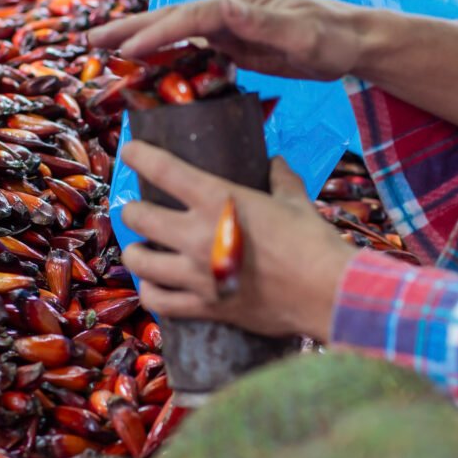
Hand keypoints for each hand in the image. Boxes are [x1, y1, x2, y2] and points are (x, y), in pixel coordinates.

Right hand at [88, 0, 369, 79]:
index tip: (126, 52)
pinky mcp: (232, 44)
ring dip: (138, 41)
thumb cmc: (332, 35)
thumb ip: (264, 21)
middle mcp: (227, 10)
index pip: (188, 18)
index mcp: (238, 4)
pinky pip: (189, 50)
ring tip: (103, 51)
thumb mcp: (302, 31)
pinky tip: (147, 68)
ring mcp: (227, 27)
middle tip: (90, 41)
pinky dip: (163, 56)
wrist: (352, 41)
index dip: (156, 34)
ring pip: (174, 32)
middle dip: (129, 29)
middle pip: (169, 17)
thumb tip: (225, 6)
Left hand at [119, 141, 354, 339]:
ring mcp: (197, 274)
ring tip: (142, 249)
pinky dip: (151, 292)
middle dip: (132, 210)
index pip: (163, 169)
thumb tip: (275, 162)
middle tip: (139, 210)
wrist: (328, 293)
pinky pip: (158, 301)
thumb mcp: (295, 201)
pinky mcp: (204, 306)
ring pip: (139, 260)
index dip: (138, 155)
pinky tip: (155, 286)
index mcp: (218, 200)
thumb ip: (280, 178)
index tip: (129, 151)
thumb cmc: (313, 242)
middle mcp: (197, 235)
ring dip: (136, 251)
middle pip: (138, 216)